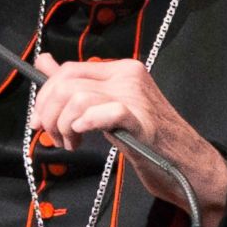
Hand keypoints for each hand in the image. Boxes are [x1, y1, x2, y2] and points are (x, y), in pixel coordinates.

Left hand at [29, 53, 226, 226]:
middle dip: (48, 112)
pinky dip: (86, 123)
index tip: (39, 120)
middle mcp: (128, 76)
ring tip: (72, 142)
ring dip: (63, 125)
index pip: (68, 70)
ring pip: (78, 97)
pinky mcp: (142, 121)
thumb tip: (44, 62)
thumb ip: (77, 84)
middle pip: (67, 82)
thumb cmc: (147, 138)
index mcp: (121, 70)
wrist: (187, 163)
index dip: (45, 96)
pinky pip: (106, 112)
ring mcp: (137, 97)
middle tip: (52, 135)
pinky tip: (84, 135)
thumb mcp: (107, 106)